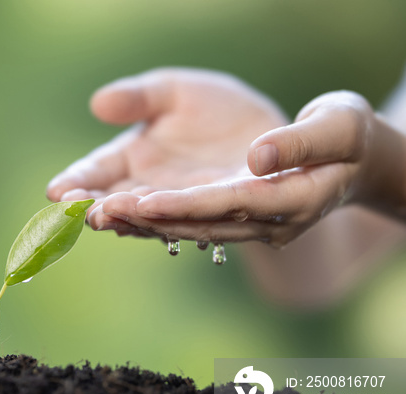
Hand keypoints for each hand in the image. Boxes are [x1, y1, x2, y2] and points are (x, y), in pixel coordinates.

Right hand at [46, 68, 286, 239]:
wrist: (272, 135)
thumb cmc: (215, 111)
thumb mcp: (175, 92)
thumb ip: (139, 98)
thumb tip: (98, 103)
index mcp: (132, 159)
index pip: (97, 172)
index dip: (76, 181)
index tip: (56, 189)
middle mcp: (151, 189)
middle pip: (116, 201)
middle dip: (94, 204)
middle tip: (73, 207)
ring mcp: (182, 206)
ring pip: (149, 215)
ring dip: (126, 215)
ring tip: (104, 212)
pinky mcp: (217, 214)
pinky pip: (191, 217)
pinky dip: (168, 217)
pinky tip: (149, 213)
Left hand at [98, 90, 405, 246]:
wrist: (346, 159)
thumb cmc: (345, 135)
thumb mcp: (339, 123)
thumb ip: (302, 139)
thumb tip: (256, 158)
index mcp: (291, 199)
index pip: (231, 205)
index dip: (187, 206)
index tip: (143, 201)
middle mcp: (261, 222)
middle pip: (196, 224)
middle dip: (145, 220)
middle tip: (96, 211)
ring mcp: (242, 224)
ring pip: (184, 227)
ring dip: (137, 222)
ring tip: (90, 211)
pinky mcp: (226, 216)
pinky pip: (183, 221)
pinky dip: (148, 218)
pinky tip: (111, 210)